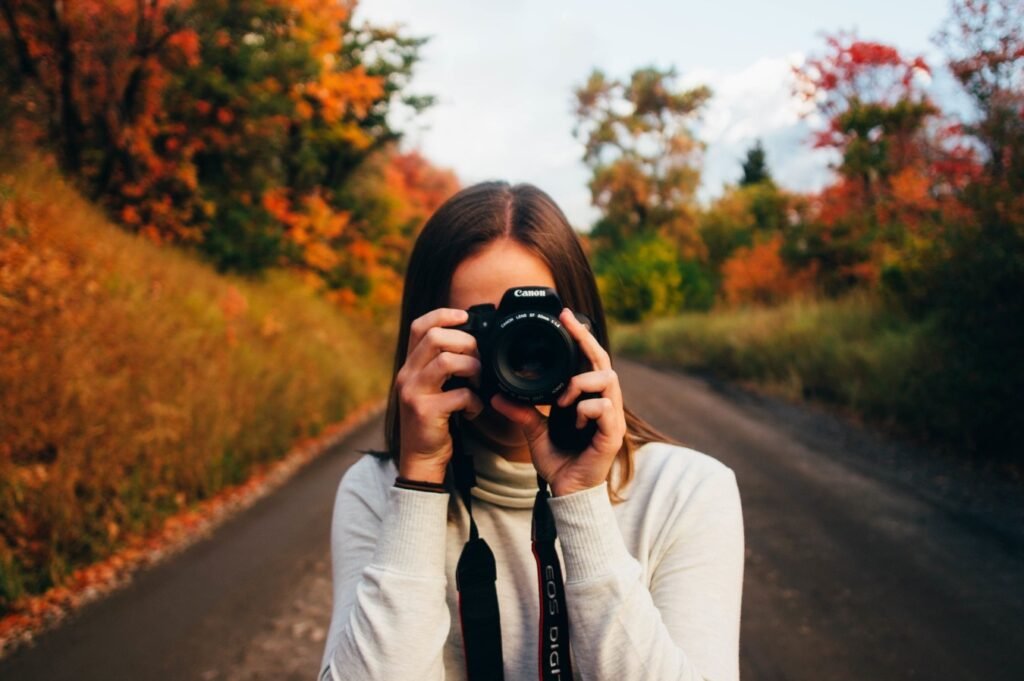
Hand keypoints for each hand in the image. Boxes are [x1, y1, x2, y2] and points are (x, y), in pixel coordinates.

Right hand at [396, 308, 484, 483]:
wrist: (420, 458)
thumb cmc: (433, 420)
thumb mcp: (432, 387)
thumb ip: (443, 365)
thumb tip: (473, 343)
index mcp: (410, 366)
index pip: (419, 326)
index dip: (443, 315)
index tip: (465, 316)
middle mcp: (407, 375)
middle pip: (435, 337)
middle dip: (466, 343)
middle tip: (478, 360)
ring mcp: (414, 393)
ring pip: (447, 361)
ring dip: (473, 368)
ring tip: (478, 382)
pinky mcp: (426, 412)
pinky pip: (459, 394)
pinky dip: (474, 401)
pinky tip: (473, 410)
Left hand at [490, 307, 625, 496]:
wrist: (567, 493)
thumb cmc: (558, 462)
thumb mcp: (534, 431)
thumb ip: (522, 411)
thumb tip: (498, 395)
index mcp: (587, 399)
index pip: (588, 360)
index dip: (580, 336)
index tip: (564, 315)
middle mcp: (603, 404)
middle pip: (603, 361)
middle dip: (586, 340)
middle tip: (568, 323)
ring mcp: (611, 418)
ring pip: (606, 380)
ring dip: (580, 384)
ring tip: (562, 401)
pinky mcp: (613, 434)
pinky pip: (604, 408)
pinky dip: (584, 409)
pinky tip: (572, 422)